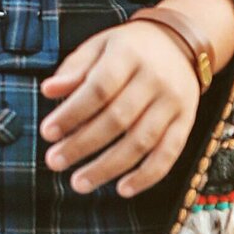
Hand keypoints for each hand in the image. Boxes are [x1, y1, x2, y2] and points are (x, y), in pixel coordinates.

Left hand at [39, 18, 200, 195]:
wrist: (179, 43)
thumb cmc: (129, 49)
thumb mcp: (99, 47)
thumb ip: (74, 69)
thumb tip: (48, 90)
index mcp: (128, 55)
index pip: (99, 87)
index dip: (72, 113)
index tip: (47, 133)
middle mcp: (154, 79)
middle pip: (117, 118)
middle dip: (82, 145)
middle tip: (55, 162)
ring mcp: (173, 102)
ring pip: (141, 141)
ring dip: (108, 167)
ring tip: (79, 182)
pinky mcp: (186, 121)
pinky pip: (168, 153)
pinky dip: (146, 176)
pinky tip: (123, 189)